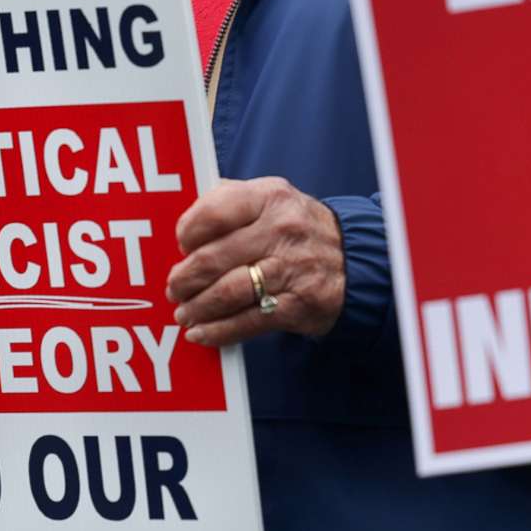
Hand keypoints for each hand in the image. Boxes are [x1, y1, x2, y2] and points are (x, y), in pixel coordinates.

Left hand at [166, 176, 345, 347]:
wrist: (356, 259)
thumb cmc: (296, 228)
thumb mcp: (271, 199)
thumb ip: (228, 200)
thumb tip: (185, 223)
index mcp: (269, 197)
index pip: (213, 212)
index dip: (187, 233)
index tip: (180, 246)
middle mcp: (281, 230)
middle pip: (214, 257)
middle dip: (185, 279)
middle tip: (174, 288)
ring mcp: (291, 268)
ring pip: (228, 292)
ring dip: (197, 307)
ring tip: (184, 313)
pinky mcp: (298, 304)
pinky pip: (249, 321)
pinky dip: (220, 331)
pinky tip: (202, 333)